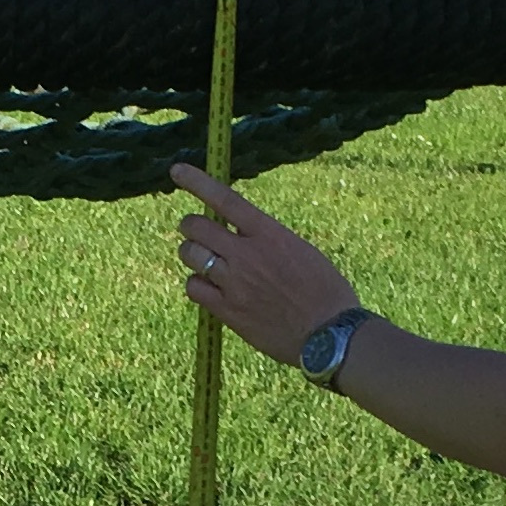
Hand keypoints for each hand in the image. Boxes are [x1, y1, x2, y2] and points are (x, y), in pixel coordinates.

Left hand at [170, 164, 361, 365]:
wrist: (329, 335)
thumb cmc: (325, 292)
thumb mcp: (300, 251)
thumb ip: (267, 240)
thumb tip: (242, 236)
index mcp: (269, 233)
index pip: (225, 199)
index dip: (197, 182)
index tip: (176, 170)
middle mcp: (247, 254)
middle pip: (196, 226)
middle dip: (192, 226)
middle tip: (199, 233)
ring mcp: (234, 282)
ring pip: (190, 254)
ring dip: (192, 253)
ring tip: (205, 261)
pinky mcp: (227, 310)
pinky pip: (193, 287)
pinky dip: (196, 284)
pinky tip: (210, 288)